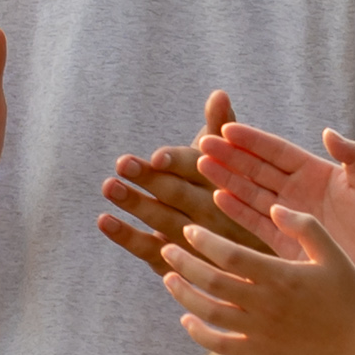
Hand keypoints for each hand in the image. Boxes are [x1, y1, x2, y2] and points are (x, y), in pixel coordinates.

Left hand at [92, 89, 253, 269]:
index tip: (157, 157)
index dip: (178, 163)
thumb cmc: (232, 195)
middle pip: (178, 194)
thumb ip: (220, 128)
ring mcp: (196, 240)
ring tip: (108, 186)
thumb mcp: (232, 162)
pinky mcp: (178, 261)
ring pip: (162, 220)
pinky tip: (104, 220)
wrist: (251, 256)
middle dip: (150, 179)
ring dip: (134, 203)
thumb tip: (218, 93)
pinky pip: (149, 249)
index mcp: (224, 183)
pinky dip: (126, 237)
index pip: (199, 171)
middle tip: (121, 164)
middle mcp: (213, 213)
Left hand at [163, 203, 354, 354]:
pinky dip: (197, 333)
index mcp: (280, 276)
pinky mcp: (260, 353)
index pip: (229, 255)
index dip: (203, 241)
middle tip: (167, 248)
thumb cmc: (351, 297)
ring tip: (168, 278)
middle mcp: (264, 305)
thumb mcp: (334, 254)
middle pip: (211, 281)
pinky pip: (219, 345)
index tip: (189, 230)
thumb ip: (305, 227)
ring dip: (184, 294)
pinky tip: (186, 319)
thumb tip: (275, 206)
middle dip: (184, 264)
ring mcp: (259, 332)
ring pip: (209, 313)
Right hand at [193, 122, 354, 292]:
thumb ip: (352, 156)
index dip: (253, 140)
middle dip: (231, 156)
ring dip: (227, 179)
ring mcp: (289, 216)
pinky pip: (255, 222)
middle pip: (257, 169)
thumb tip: (327, 132)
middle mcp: (298, 192)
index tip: (227, 128)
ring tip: (202, 165)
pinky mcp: (285, 242)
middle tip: (203, 143)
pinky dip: (237, 210)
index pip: (277, 152)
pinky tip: (217, 198)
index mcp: (316, 173)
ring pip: (251, 192)